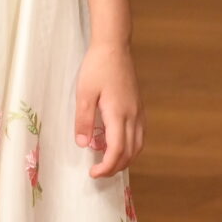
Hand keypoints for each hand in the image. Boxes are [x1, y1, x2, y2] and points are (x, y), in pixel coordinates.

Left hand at [73, 40, 143, 176]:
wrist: (114, 48)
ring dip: (125, 159)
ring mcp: (139, 113)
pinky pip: (139, 135)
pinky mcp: (139, 108)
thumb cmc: (97, 68)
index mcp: (119, 115)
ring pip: (138, 146)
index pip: (117, 150)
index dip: (107, 166)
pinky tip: (117, 144)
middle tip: (98, 173)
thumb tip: (83, 144)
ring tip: (107, 163)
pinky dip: (130, 147)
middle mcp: (133, 117)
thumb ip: (83, 120)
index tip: (94, 174)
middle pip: (130, 153)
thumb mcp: (84, 93)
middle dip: (115, 167)